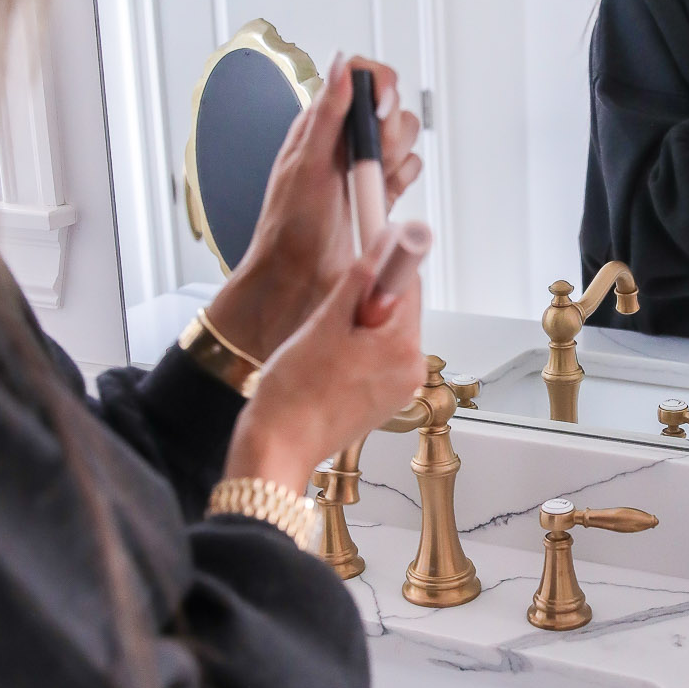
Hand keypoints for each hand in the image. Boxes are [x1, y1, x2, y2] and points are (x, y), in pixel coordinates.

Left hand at [207, 52, 422, 363]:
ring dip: (398, 158)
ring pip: (405, 139)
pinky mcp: (382, 191)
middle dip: (390, 132)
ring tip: (374, 183)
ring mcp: (365, 165)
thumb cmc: (288, 223)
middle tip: (373, 159)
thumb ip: (328, 113)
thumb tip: (342, 64)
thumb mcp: (306, 162)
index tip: (379, 109)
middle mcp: (345, 139)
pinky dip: (404, 180)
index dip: (379, 83)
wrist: (297, 278)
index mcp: (321, 122)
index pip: (360, 77)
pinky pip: (410, 170)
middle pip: (390, 107)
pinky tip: (384, 196)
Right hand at [222, 243, 425, 493]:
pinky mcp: (385, 399)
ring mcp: (399, 388)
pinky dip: (357, 347)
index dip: (386, 259)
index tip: (369, 241)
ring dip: (359, 323)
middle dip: (367, 297)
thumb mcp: (324, 323)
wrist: (277, 447)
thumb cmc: (293, 394)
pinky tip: (328, 360)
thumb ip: (360, 280)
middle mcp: (411, 370)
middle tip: (331, 310)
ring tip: (323, 342)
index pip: (409, 283)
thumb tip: (387, 241)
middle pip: (400, 307)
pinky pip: (378, 356)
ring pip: (386, 332)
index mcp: (403, 349)